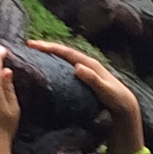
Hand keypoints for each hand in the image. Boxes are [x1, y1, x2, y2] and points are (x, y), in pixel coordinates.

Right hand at [25, 38, 144, 153]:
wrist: (125, 108)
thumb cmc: (116, 100)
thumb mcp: (106, 91)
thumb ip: (93, 80)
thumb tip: (77, 67)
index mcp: (90, 64)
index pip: (66, 52)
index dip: (50, 47)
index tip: (33, 45)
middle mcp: (86, 65)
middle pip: (63, 53)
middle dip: (46, 48)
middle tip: (28, 47)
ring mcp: (84, 72)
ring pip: (63, 60)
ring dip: (49, 57)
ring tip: (33, 56)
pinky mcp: (82, 80)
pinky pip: (65, 70)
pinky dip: (55, 67)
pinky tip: (46, 71)